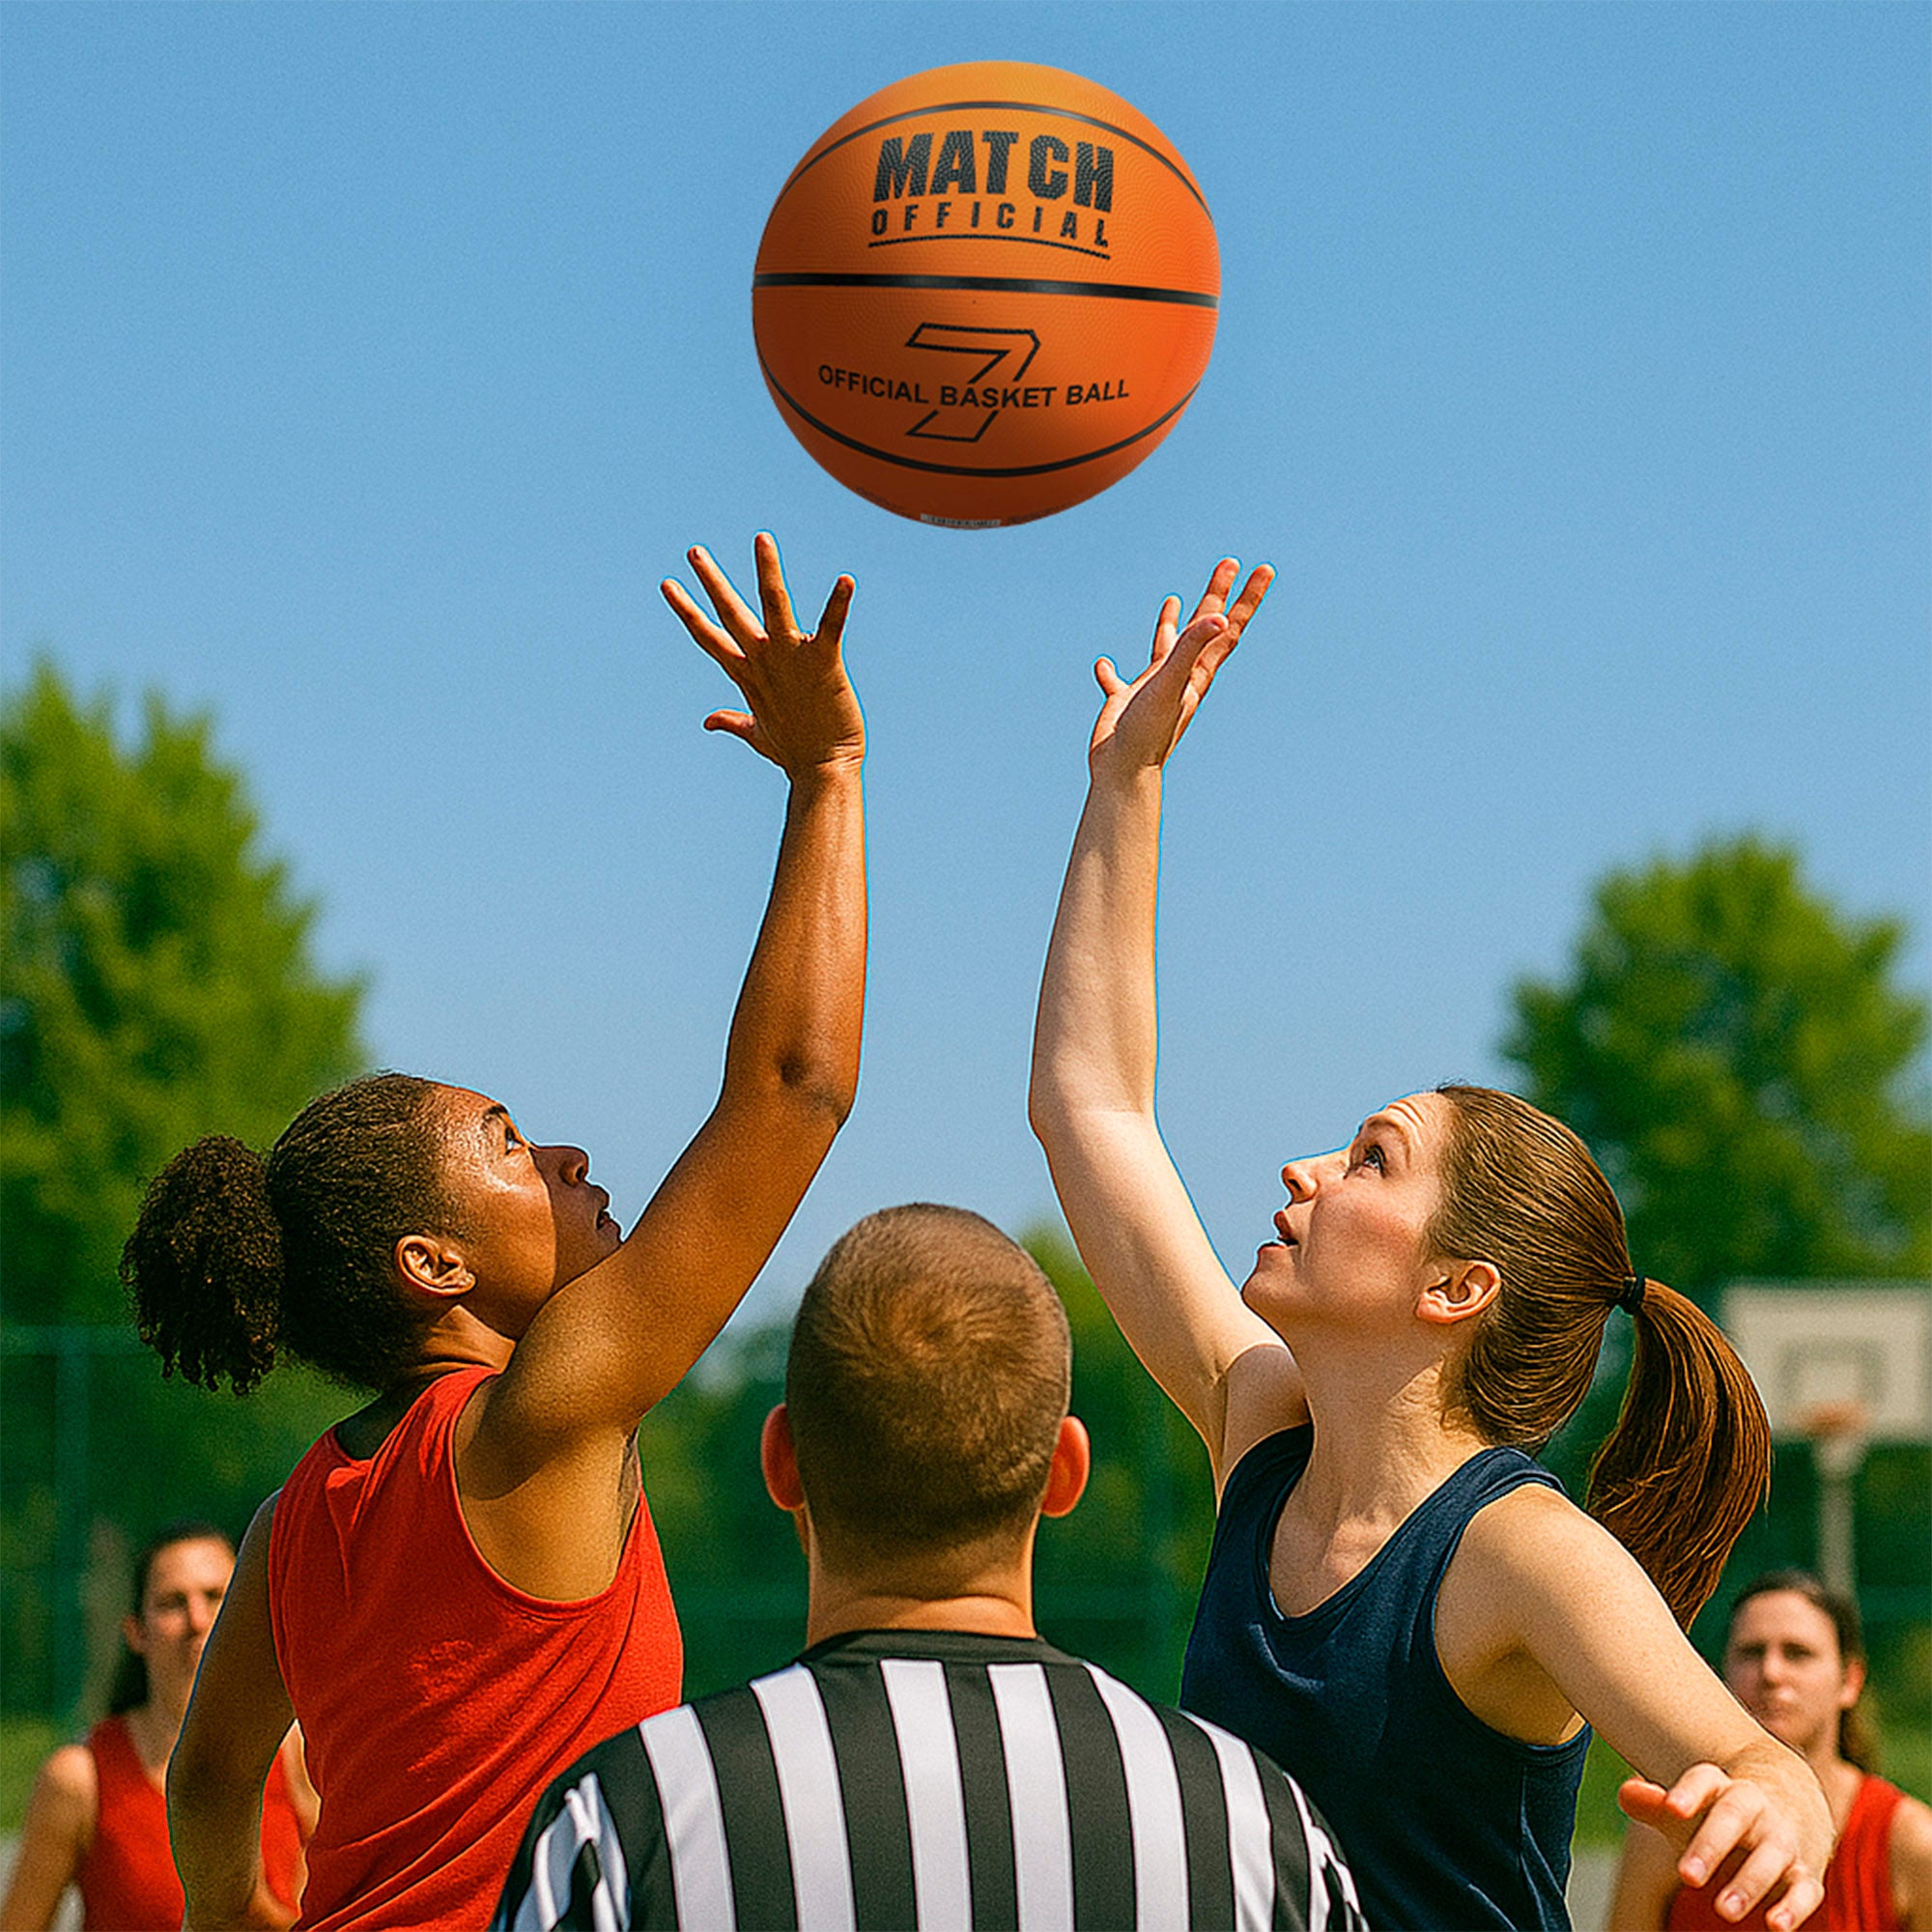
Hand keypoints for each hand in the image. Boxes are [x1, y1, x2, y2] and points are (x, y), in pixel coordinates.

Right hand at [661, 533, 864, 777]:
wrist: (824, 771)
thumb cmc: (796, 752)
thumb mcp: (757, 735)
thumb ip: (732, 722)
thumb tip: (708, 721)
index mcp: (747, 674)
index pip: (709, 636)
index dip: (688, 611)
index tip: (669, 585)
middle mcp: (764, 661)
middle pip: (732, 614)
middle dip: (712, 582)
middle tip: (695, 551)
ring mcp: (791, 659)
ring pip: (775, 605)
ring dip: (768, 571)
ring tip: (762, 538)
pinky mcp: (824, 662)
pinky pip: (831, 626)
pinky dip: (839, 603)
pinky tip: (846, 579)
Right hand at [1088, 558, 1272, 777]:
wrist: (1123, 772)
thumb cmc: (1148, 732)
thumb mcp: (1170, 684)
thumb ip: (1190, 650)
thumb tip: (1218, 618)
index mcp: (1196, 673)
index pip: (1227, 628)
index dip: (1246, 599)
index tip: (1263, 570)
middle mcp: (1179, 677)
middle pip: (1204, 628)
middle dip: (1216, 595)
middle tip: (1229, 563)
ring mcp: (1154, 689)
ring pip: (1165, 649)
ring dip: (1171, 625)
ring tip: (1174, 600)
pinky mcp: (1126, 702)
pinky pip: (1118, 681)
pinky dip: (1111, 672)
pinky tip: (1103, 665)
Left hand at [1619, 1768, 1824, 1929]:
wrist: (1791, 1805)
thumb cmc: (1722, 1813)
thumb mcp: (1690, 1806)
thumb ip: (1654, 1804)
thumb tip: (1626, 1794)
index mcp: (1723, 1787)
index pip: (1705, 1779)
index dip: (1689, 1792)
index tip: (1672, 1808)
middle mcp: (1756, 1808)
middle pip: (1734, 1815)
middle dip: (1711, 1844)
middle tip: (1685, 1876)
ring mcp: (1784, 1840)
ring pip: (1771, 1855)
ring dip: (1749, 1882)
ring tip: (1723, 1909)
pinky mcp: (1806, 1874)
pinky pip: (1806, 1889)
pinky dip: (1794, 1907)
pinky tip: (1776, 1926)